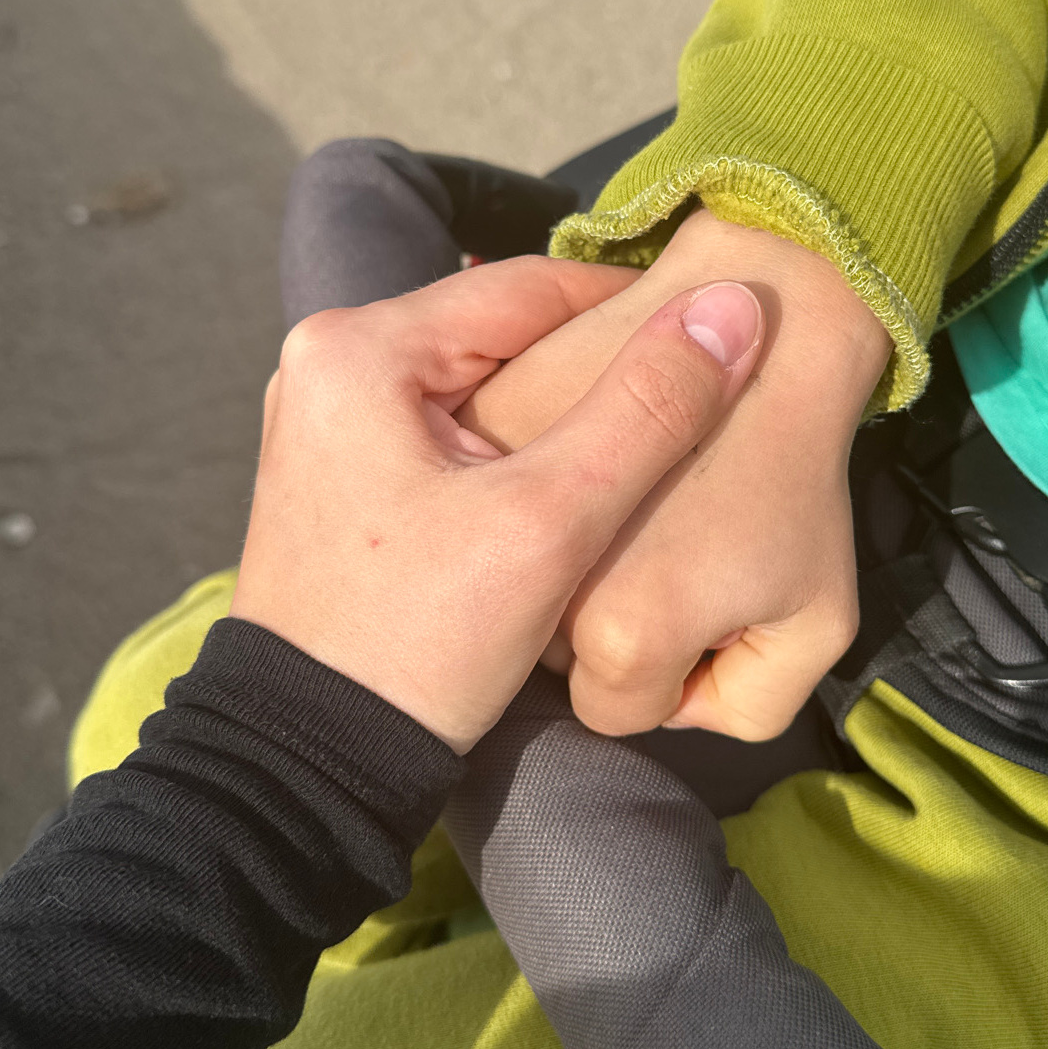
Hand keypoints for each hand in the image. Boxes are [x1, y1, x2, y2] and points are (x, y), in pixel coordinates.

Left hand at [230, 256, 764, 751]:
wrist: (312, 762)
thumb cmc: (422, 643)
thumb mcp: (550, 525)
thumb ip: (646, 412)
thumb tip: (735, 308)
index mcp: (360, 347)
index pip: (531, 286)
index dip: (636, 310)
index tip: (720, 340)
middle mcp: (328, 358)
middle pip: (504, 334)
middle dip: (595, 365)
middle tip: (692, 400)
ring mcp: (326, 414)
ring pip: (483, 382)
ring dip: (558, 408)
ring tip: (645, 443)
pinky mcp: (338, 468)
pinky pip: (449, 426)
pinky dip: (512, 446)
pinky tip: (570, 486)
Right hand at [457, 209, 890, 739]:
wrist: (765, 314)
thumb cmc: (798, 473)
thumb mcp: (818, 619)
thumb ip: (751, 703)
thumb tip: (678, 705)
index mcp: (623, 636)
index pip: (614, 709)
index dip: (663, 670)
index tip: (695, 606)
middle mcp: (544, 578)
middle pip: (554, 647)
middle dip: (603, 617)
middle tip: (665, 550)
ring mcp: (502, 498)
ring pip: (515, 571)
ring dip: (560, 556)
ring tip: (629, 503)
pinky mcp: (481, 429)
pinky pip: (489, 492)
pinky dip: (527, 483)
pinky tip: (582, 454)